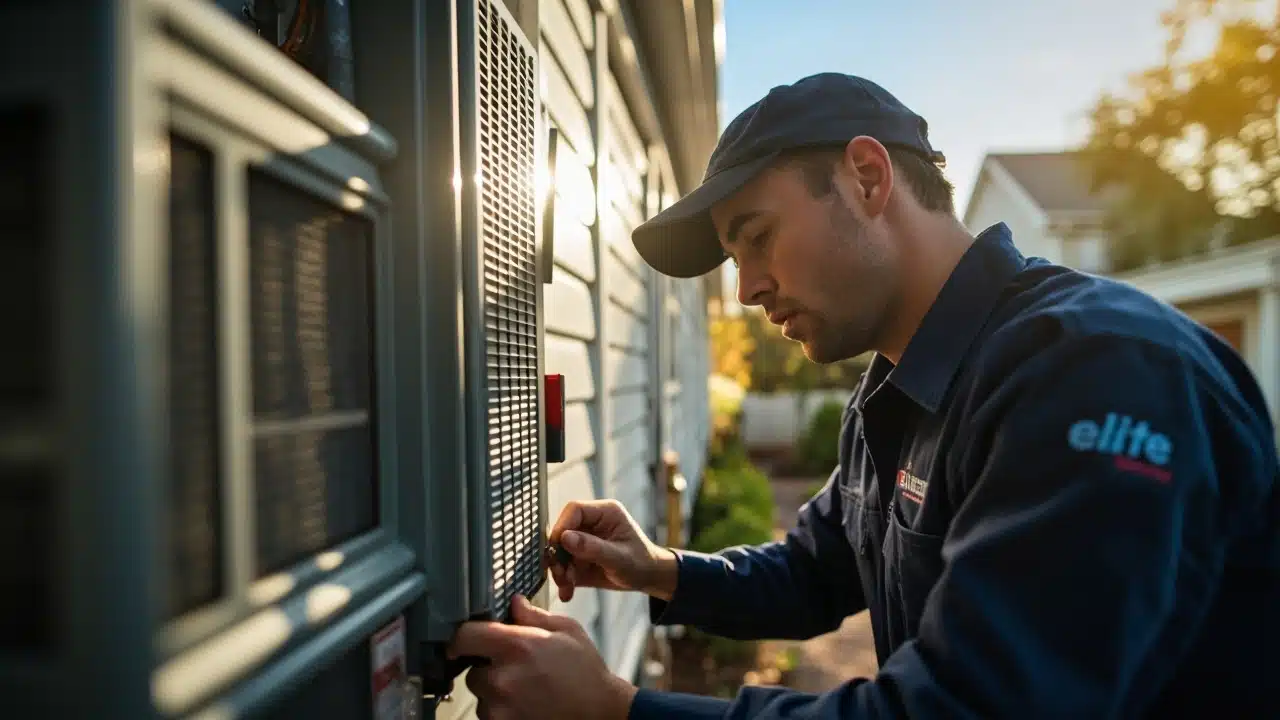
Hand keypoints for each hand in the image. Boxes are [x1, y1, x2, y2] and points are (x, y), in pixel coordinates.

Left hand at [448, 595, 636, 719]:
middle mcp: (503, 678)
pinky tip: (526, 705)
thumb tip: (514, 603)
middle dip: (488, 668)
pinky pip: (489, 716)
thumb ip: (534, 616)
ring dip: (495, 692)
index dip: (463, 637)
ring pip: (481, 697)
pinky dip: (501, 711)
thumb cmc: (586, 673)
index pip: (465, 636)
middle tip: (515, 669)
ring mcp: (501, 708)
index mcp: (516, 646)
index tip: (466, 640)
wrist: (600, 713)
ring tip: (525, 690)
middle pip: (472, 671)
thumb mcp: (567, 632)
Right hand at [548, 499, 678, 602]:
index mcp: (605, 513)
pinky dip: (563, 580)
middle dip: (559, 555)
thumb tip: (565, 538)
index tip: (557, 549)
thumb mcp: (620, 558)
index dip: (562, 527)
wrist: (648, 578)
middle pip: (562, 531)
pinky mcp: (580, 556)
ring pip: (560, 551)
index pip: (574, 510)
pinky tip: (567, 592)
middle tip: (561, 575)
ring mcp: (584, 539)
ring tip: (566, 586)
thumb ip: (593, 548)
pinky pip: (564, 565)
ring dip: (559, 570)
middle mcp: (592, 523)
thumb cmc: (642, 563)